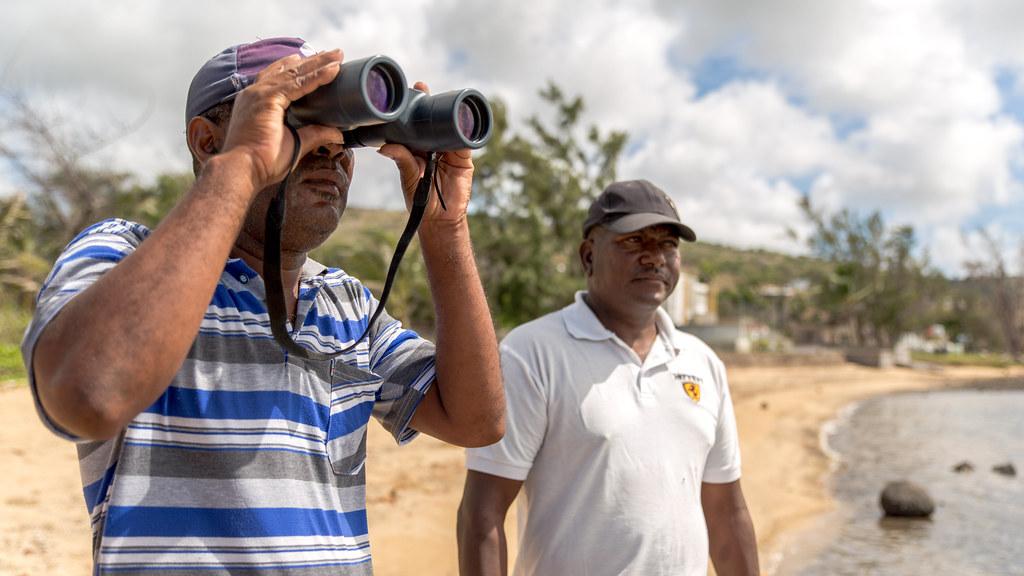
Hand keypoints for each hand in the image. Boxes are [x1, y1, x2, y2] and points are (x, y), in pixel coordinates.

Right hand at [221, 49, 346, 190]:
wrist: (243, 170)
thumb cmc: (262, 162)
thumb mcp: (295, 144)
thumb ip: (315, 134)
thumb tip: (338, 134)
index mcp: (257, 101)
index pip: (281, 79)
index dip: (302, 70)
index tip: (319, 64)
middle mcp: (256, 93)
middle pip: (289, 70)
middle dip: (313, 61)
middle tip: (334, 53)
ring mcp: (260, 93)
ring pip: (296, 72)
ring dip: (319, 63)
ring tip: (338, 55)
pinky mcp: (269, 98)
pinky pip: (299, 83)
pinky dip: (317, 76)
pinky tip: (333, 70)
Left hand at [377, 81, 474, 225]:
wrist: (439, 218)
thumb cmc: (420, 199)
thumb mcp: (409, 177)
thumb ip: (402, 160)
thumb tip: (384, 147)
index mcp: (418, 147)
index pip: (416, 123)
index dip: (414, 106)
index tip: (411, 91)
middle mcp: (434, 145)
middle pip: (434, 120)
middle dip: (431, 103)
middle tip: (422, 88)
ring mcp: (450, 151)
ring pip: (450, 127)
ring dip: (449, 113)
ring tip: (443, 99)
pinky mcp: (464, 159)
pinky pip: (466, 141)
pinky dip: (466, 131)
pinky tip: (463, 119)